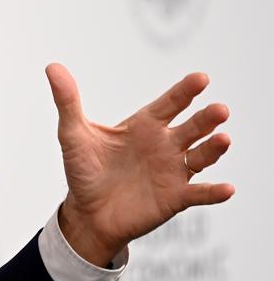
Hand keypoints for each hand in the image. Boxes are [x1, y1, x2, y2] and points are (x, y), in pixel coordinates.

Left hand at [46, 63, 234, 266]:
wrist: (86, 213)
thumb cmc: (83, 170)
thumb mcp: (73, 134)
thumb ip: (67, 101)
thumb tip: (52, 67)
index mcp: (144, 126)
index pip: (169, 104)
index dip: (184, 91)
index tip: (201, 78)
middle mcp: (164, 145)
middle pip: (192, 127)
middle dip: (206, 118)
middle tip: (219, 109)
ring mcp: (172, 171)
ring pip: (200, 156)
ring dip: (214, 149)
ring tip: (223, 139)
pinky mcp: (174, 198)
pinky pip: (198, 194)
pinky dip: (213, 192)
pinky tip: (227, 189)